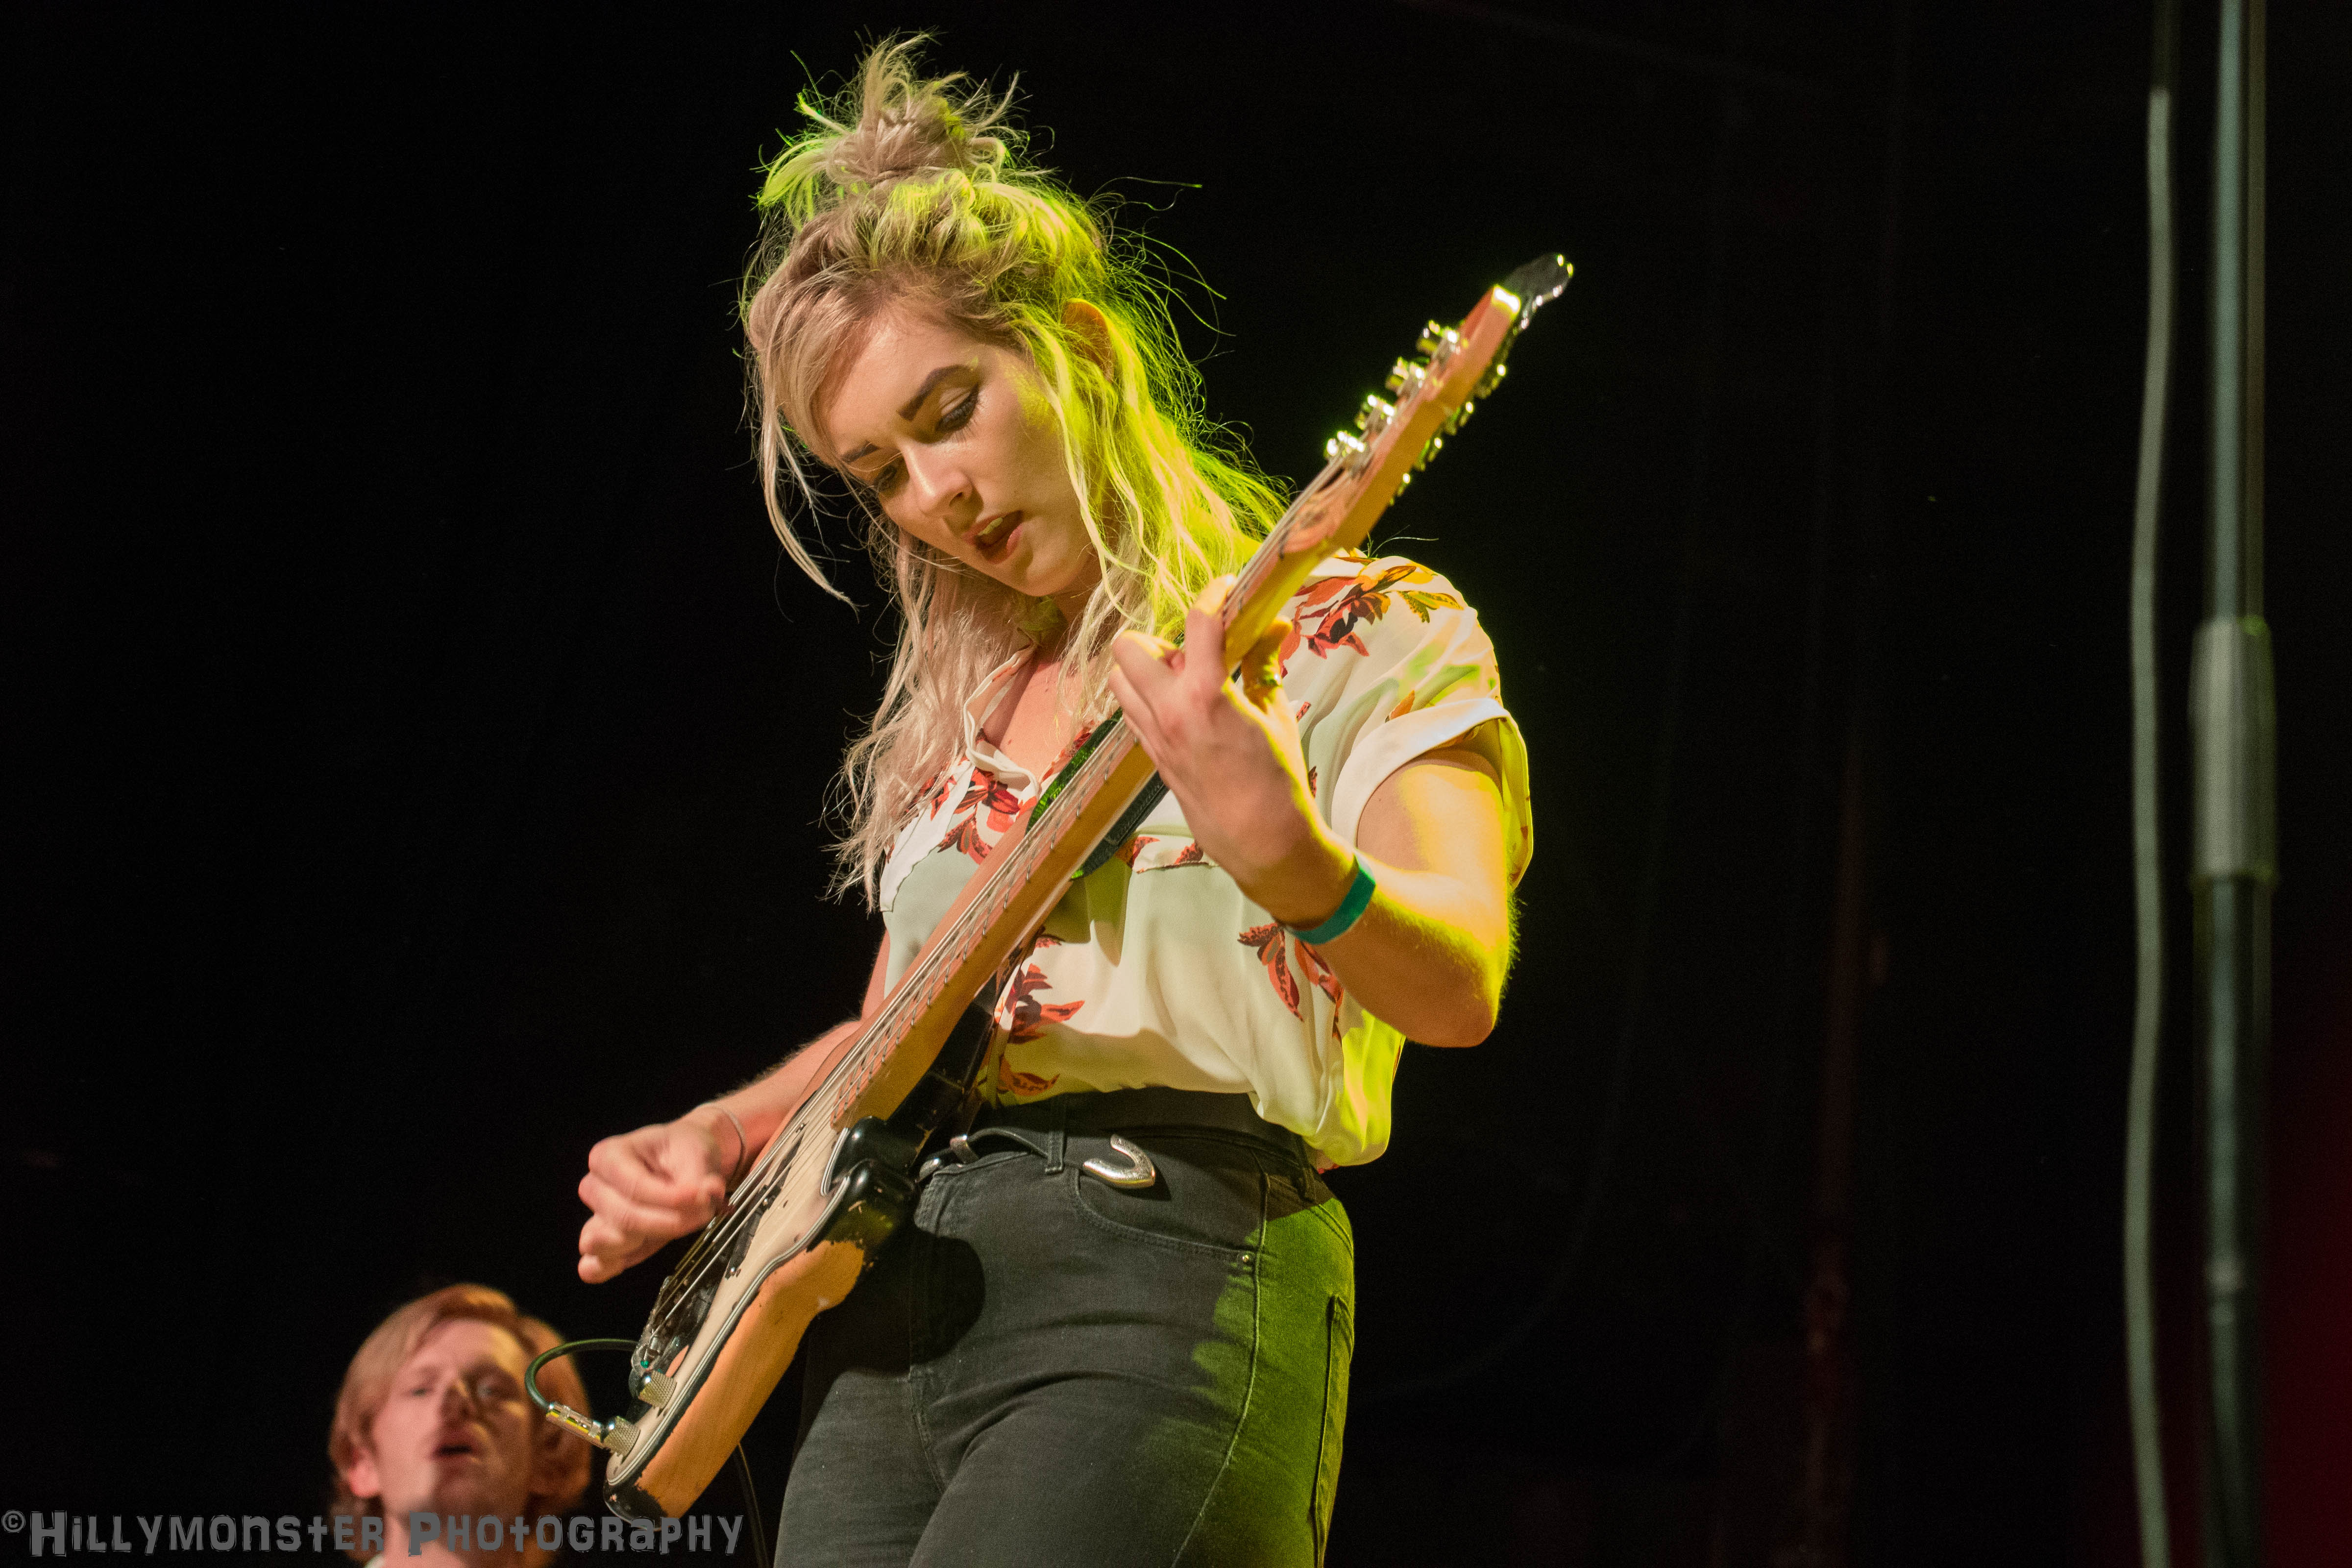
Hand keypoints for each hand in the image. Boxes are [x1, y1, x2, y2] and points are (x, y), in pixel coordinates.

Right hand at [576, 1112, 732, 1283]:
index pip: (635, 1187)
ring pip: (606, 1243)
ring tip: (673, 1227)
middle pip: (625, 1218)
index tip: (702, 1198)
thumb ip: (699, 1176)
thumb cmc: (681, 1153)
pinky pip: (593, 1266)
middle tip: (703, 1212)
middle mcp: (595, 1186)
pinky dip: (609, 1267)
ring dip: (643, 1243)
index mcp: (608, 1156)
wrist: (682, 1164)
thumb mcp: (695, 1151)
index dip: (671, 1199)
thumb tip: (708, 1193)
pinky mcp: (603, 1245)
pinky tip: (630, 1260)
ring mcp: (595, 1217)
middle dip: (670, 1222)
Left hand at [1107, 578, 1354, 926]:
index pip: (1198, 622)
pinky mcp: (1152, 755)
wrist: (1260, 840)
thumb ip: (1266, 666)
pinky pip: (1132, 711)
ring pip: (1121, 678)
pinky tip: (1182, 705)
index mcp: (1206, 695)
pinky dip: (1149, 697)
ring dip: (1146, 667)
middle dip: (1159, 636)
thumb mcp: (1277, 715)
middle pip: (1129, 646)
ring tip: (1185, 677)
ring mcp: (1154, 735)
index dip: (1215, 594)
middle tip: (1196, 649)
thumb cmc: (1277, 779)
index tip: (1229, 587)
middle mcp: (1169, 710)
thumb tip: (1274, 626)